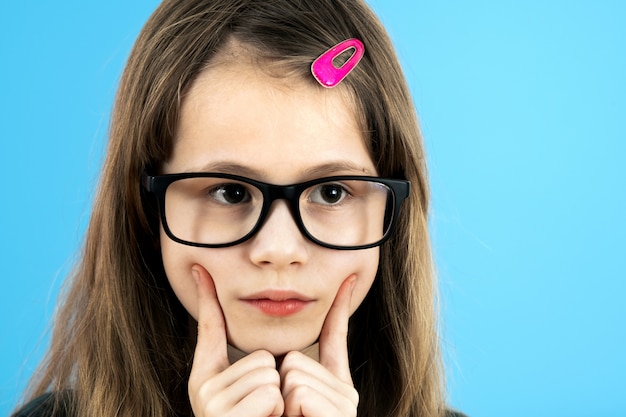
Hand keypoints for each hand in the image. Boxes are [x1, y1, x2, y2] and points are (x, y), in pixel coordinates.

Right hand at [188, 265, 283, 416]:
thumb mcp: (250, 396)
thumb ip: (253, 368)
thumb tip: (267, 347)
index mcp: (206, 378)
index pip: (209, 328)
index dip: (207, 296)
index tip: (201, 267)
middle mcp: (203, 389)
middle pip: (261, 356)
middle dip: (273, 383)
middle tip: (263, 410)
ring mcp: (211, 404)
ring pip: (268, 373)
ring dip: (276, 399)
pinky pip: (270, 393)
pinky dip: (275, 411)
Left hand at [279, 276, 358, 416]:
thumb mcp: (286, 401)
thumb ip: (290, 376)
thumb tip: (281, 352)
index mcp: (336, 387)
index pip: (335, 337)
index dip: (339, 307)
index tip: (347, 279)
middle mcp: (346, 394)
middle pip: (295, 358)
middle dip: (280, 387)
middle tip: (286, 415)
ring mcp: (346, 406)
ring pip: (293, 373)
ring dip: (282, 402)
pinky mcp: (340, 415)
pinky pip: (299, 392)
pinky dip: (290, 411)